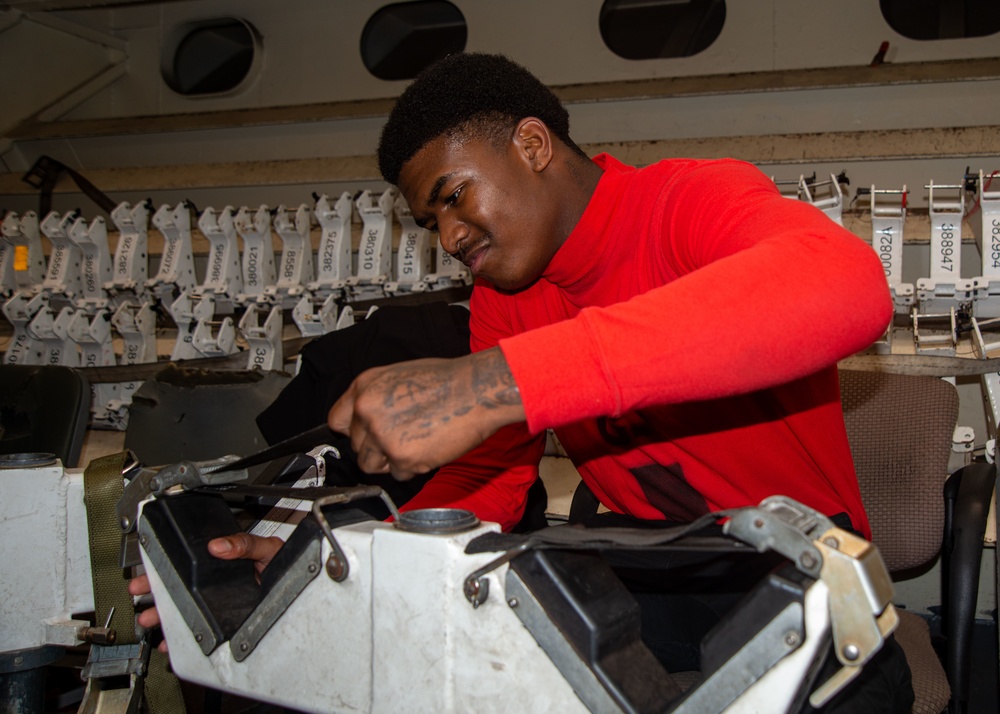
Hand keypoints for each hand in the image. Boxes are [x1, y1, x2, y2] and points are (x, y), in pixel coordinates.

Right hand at [128, 533, 283, 651]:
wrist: (299, 579)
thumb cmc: (284, 562)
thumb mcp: (266, 548)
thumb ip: (245, 544)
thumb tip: (219, 545)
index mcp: (222, 561)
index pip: (188, 563)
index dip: (164, 567)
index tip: (147, 571)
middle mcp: (217, 581)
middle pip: (178, 587)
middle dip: (155, 592)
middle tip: (139, 593)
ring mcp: (219, 601)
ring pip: (183, 609)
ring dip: (163, 615)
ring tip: (150, 619)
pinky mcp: (225, 619)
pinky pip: (198, 629)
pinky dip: (182, 637)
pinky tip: (171, 642)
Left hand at [328, 347, 524, 479]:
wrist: (476, 390)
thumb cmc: (447, 380)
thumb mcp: (398, 376)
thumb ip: (374, 398)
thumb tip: (364, 419)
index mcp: (364, 387)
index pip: (337, 421)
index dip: (354, 431)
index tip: (363, 436)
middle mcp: (367, 410)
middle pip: (356, 447)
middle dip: (376, 448)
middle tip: (403, 437)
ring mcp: (382, 436)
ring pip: (371, 465)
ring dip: (390, 461)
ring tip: (415, 443)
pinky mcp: (401, 457)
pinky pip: (398, 474)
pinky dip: (413, 468)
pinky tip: (428, 447)